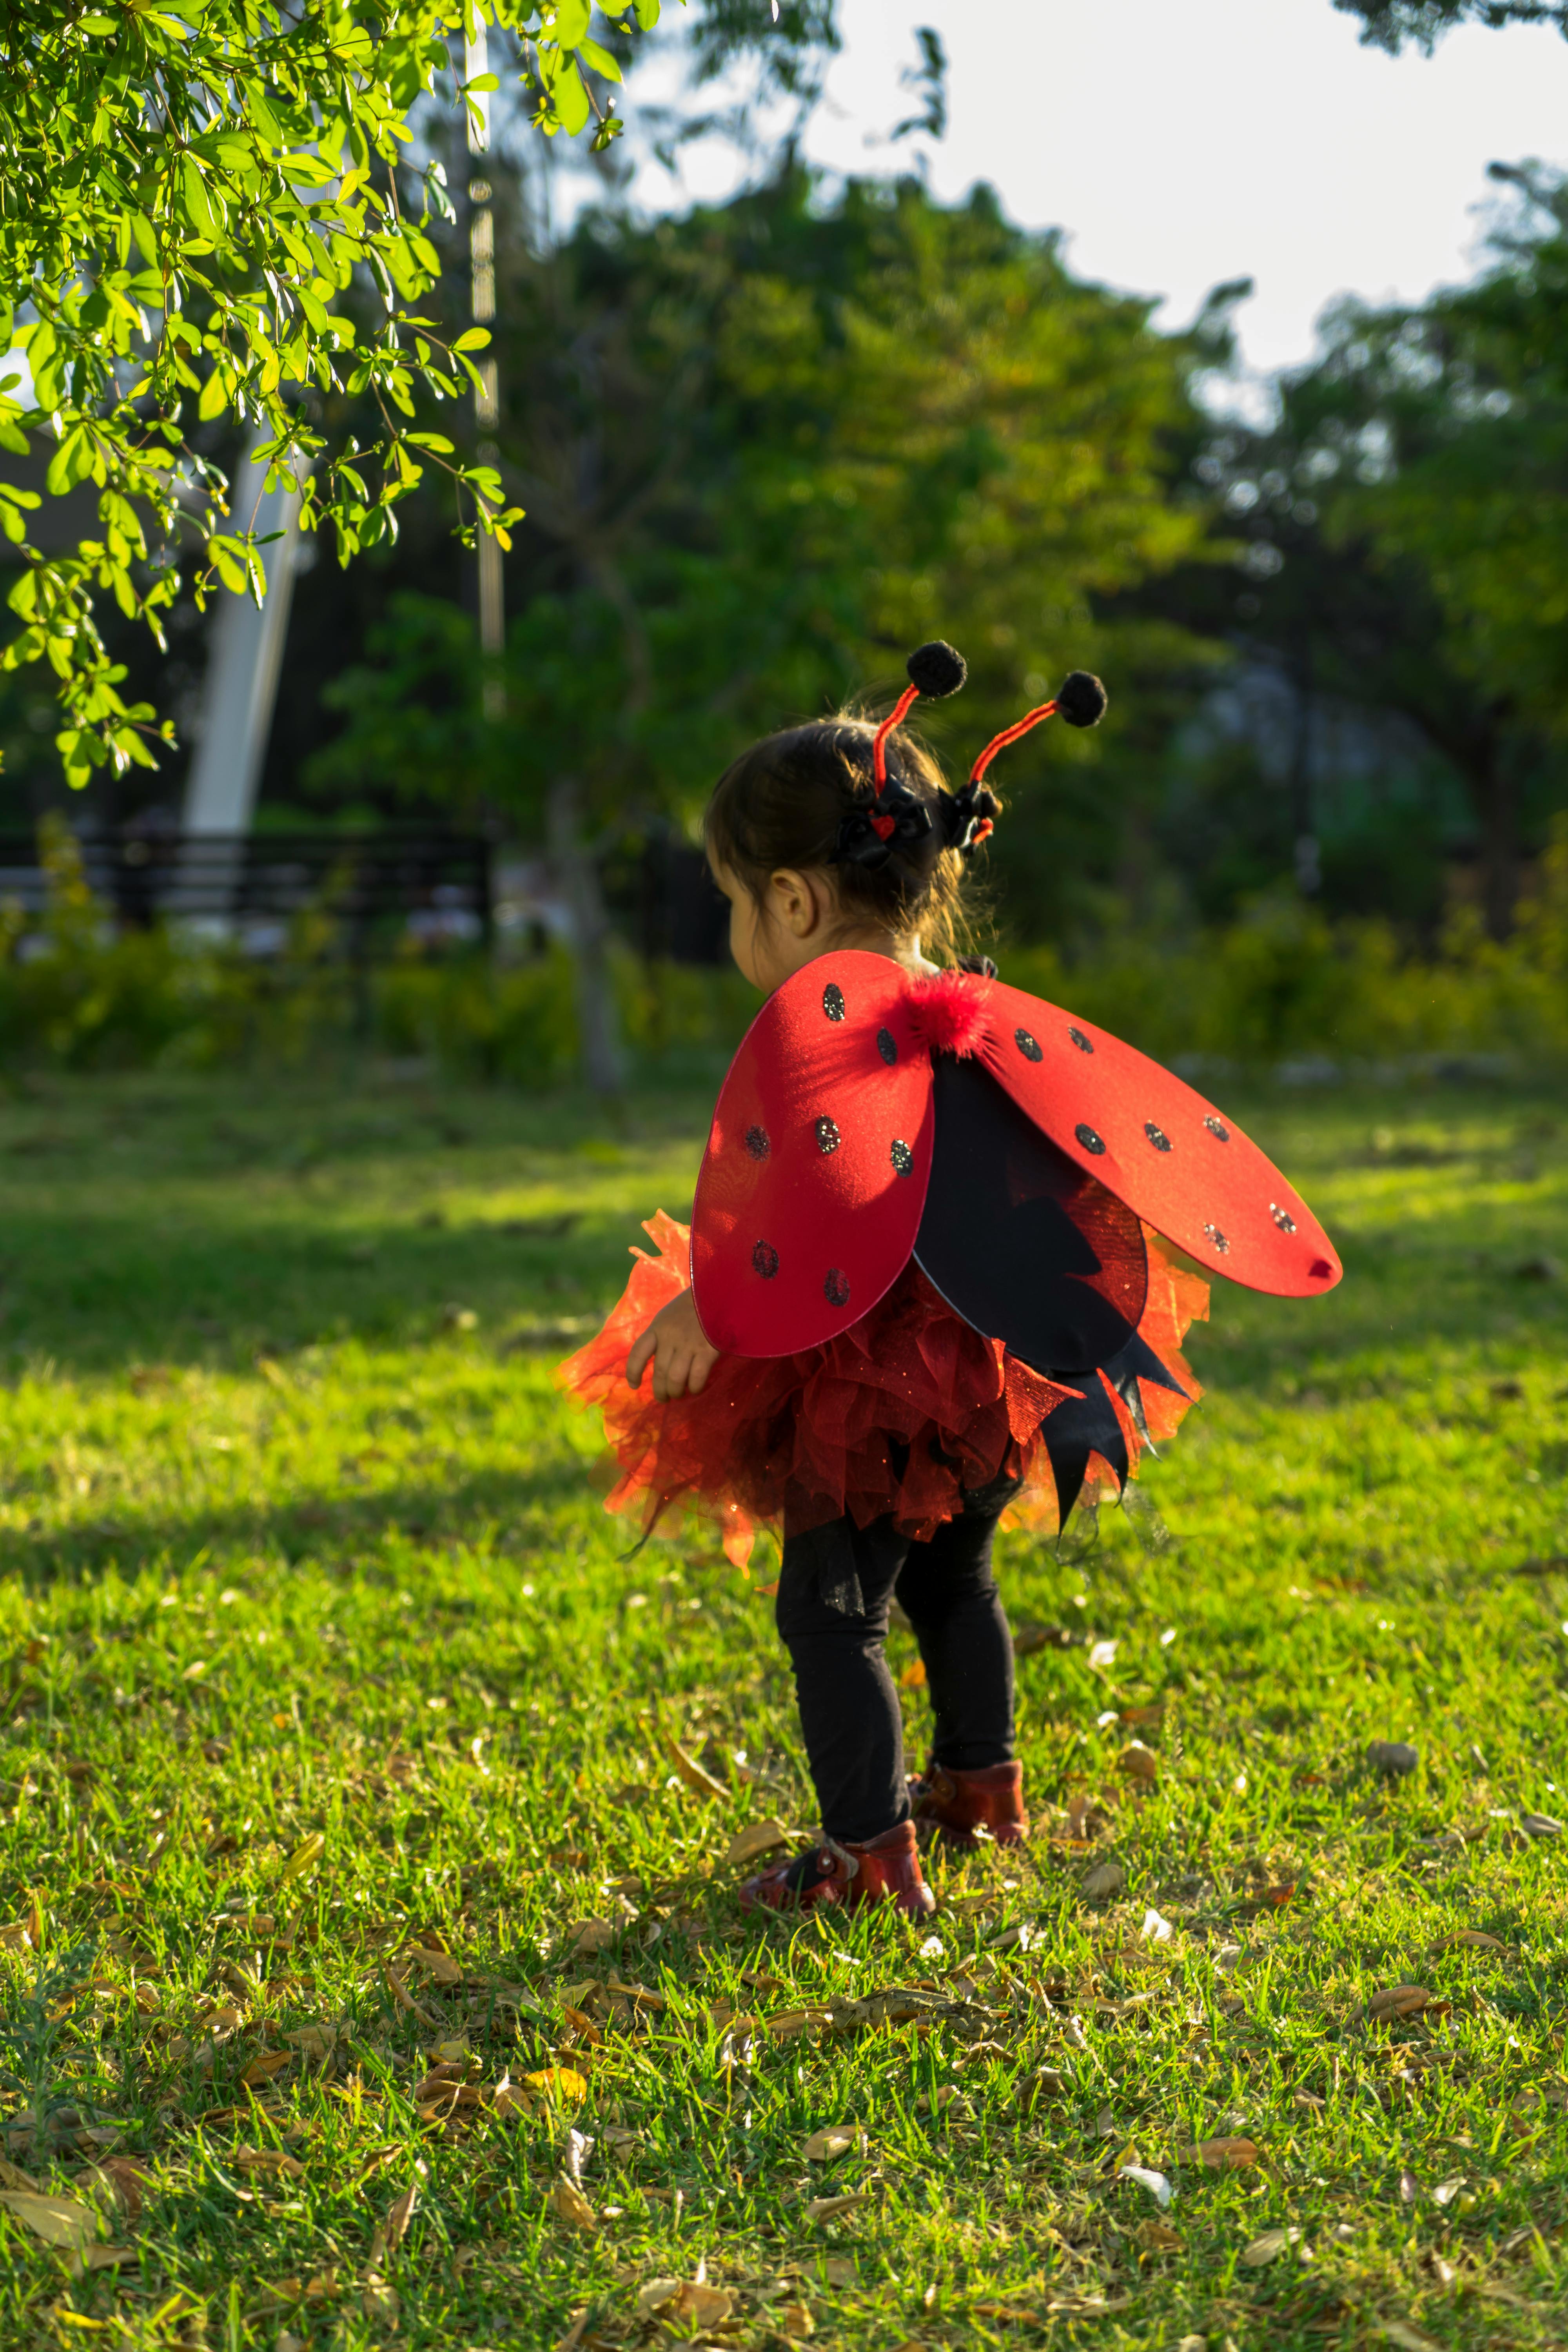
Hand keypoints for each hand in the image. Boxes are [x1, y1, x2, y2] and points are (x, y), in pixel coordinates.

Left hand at [625, 1286, 721, 1400]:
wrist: (720, 1292)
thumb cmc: (694, 1305)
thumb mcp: (669, 1315)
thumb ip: (661, 1335)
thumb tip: (658, 1362)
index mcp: (658, 1327)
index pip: (638, 1353)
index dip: (633, 1372)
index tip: (634, 1385)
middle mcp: (670, 1337)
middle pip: (659, 1372)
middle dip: (659, 1390)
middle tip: (663, 1398)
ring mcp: (689, 1344)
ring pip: (675, 1378)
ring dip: (675, 1392)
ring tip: (678, 1395)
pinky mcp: (708, 1350)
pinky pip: (696, 1377)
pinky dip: (694, 1387)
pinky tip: (694, 1388)